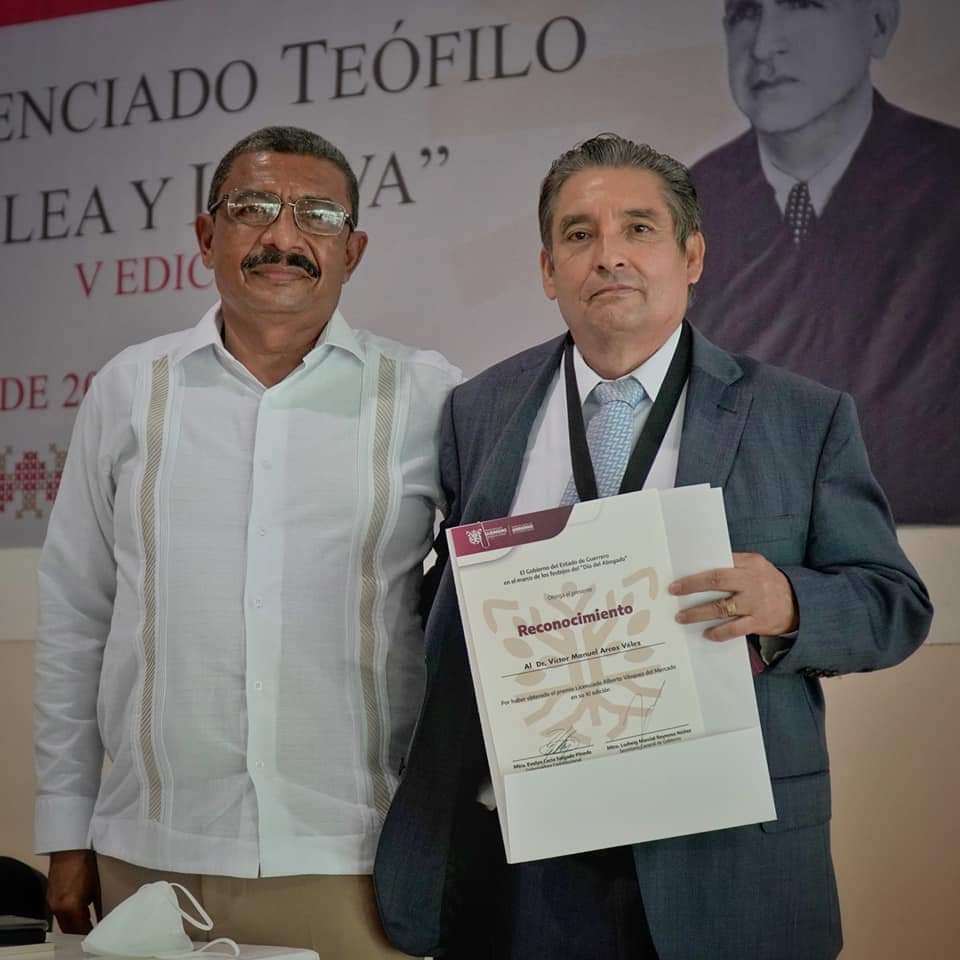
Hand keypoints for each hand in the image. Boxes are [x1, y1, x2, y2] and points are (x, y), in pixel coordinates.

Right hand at [48, 849, 100, 932]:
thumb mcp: (97, 887)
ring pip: (63, 923)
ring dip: (74, 925)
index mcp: (71, 906)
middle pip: (70, 929)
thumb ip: (98, 906)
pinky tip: (79, 912)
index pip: (80, 929)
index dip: (90, 933)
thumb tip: (103, 919)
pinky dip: (68, 917)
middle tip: (95, 930)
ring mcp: (51, 903)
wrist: (69, 848)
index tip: (99, 932)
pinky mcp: (49, 897)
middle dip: (81, 931)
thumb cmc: (87, 864)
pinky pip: (59, 915)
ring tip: (88, 922)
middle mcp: (58, 908)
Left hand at [669, 552, 798, 640]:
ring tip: (682, 617)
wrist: (800, 604)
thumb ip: (735, 563)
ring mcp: (755, 603)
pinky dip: (718, 633)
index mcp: (750, 564)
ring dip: (698, 613)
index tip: (679, 577)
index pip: (720, 564)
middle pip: (717, 581)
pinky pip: (734, 629)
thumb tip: (704, 566)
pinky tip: (706, 633)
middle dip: (692, 586)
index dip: (697, 571)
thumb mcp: (757, 565)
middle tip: (674, 592)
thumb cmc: (769, 582)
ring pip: (721, 607)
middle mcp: (752, 581)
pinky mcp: (758, 622)